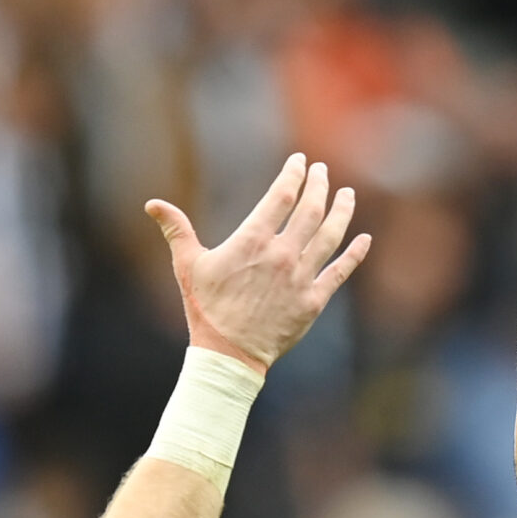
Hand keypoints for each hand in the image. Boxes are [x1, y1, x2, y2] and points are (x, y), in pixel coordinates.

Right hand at [147, 154, 370, 371]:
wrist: (228, 356)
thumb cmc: (206, 309)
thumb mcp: (188, 267)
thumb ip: (177, 231)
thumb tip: (152, 204)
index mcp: (253, 241)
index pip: (281, 196)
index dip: (293, 174)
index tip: (301, 162)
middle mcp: (282, 255)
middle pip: (310, 210)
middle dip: (319, 185)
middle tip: (322, 172)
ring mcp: (301, 278)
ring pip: (330, 235)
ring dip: (342, 210)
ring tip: (346, 194)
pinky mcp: (313, 301)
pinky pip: (340, 271)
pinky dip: (355, 254)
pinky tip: (364, 239)